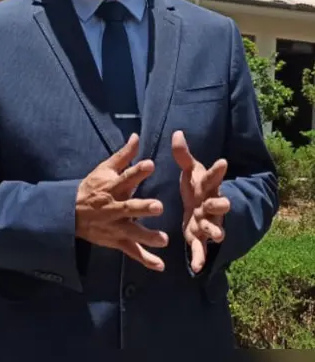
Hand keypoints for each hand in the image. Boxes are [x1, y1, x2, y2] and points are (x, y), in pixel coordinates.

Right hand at [75, 133, 167, 270]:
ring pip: (132, 232)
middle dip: (143, 207)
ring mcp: (115, 226)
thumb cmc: (92, 189)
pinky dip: (145, 259)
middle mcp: (114, 207)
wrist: (70, 213)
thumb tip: (137, 136)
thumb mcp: (103, 169)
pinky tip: (160, 266)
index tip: (150, 164)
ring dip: (147, 236)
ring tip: (163, 240)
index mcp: (112, 187)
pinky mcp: (116, 240)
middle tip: (158, 206)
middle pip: (129, 207)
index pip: (125, 178)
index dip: (137, 172)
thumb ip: (123, 155)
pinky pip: (132, 251)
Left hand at [172, 130, 231, 273]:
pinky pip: (199, 248)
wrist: (199, 208)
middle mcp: (209, 205)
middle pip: (218, 204)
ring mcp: (207, 222)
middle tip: (224, 204)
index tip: (223, 162)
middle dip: (221, 205)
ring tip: (219, 236)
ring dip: (215, 231)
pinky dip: (199, 257)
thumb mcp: (189, 171)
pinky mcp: (199, 236)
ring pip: (213, 227)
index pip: (212, 177)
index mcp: (206, 188)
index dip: (218, 170)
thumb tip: (177, 133)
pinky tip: (197, 268)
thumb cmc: (195, 187)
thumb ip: (183, 155)